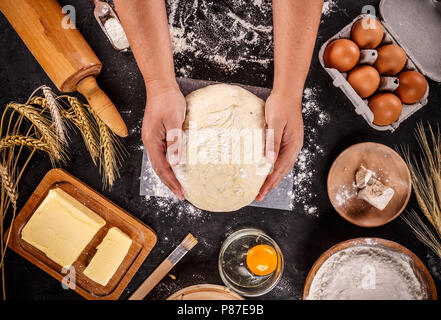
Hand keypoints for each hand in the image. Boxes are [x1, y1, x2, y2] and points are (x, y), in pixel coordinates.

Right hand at [142, 80, 185, 199]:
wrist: (161, 86)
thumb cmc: (168, 101)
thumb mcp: (174, 121)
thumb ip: (175, 141)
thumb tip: (175, 162)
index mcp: (152, 141)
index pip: (162, 168)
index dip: (172, 181)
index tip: (181, 192)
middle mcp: (150, 143)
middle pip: (159, 169)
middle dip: (169, 182)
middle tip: (181, 194)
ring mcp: (153, 139)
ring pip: (160, 162)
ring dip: (169, 175)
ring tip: (178, 185)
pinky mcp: (157, 135)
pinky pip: (162, 154)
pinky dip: (169, 164)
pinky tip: (176, 167)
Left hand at [256, 91, 303, 201]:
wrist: (287, 93)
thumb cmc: (281, 105)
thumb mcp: (275, 123)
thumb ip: (272, 142)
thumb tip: (269, 161)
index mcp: (292, 146)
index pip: (279, 169)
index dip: (269, 182)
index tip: (260, 193)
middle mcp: (294, 148)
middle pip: (282, 171)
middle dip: (270, 184)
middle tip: (259, 196)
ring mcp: (291, 144)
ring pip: (282, 166)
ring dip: (272, 178)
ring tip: (262, 187)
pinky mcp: (287, 140)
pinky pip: (280, 159)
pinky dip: (273, 168)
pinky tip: (267, 169)